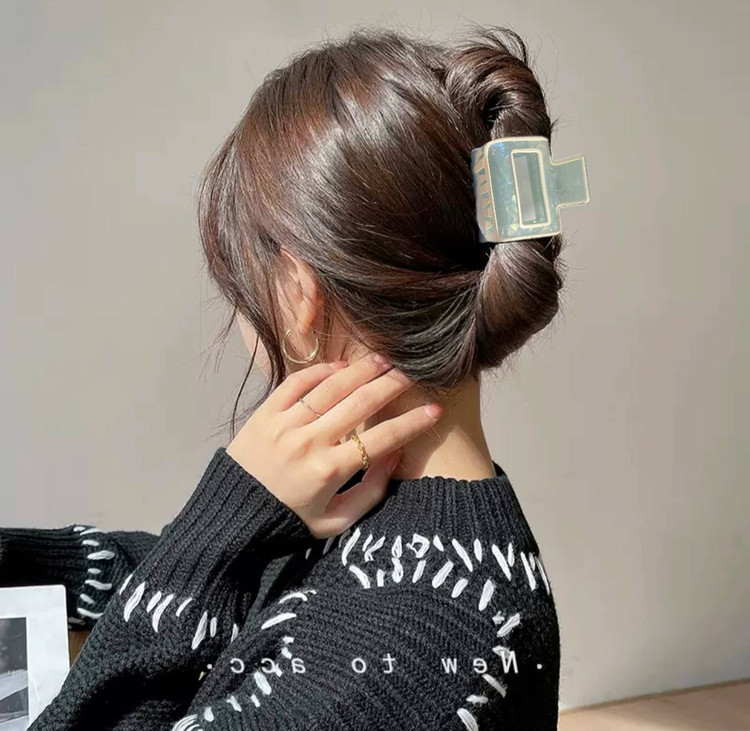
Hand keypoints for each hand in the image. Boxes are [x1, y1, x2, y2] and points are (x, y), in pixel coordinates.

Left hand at [226, 353, 442, 538]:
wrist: (233, 517)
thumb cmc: (289, 520)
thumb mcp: (336, 522)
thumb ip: (370, 491)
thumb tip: (395, 455)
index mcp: (330, 471)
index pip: (382, 439)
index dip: (412, 423)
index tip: (434, 410)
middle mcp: (310, 442)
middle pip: (360, 404)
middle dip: (392, 385)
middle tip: (412, 372)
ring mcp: (286, 425)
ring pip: (331, 388)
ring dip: (361, 370)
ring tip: (383, 360)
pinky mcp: (265, 414)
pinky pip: (296, 384)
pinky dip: (319, 371)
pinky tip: (340, 366)